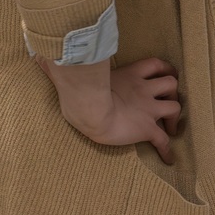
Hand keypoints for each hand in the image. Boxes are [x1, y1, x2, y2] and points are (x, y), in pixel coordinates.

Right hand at [40, 56, 180, 163]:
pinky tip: (170, 159)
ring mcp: (148, 109)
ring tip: (172, 127)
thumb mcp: (79, 70)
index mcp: (132, 73)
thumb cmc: (80, 89)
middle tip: (171, 101)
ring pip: (174, 107)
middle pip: (171, 84)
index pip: (157, 64)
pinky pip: (163, 140)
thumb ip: (69, 63)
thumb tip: (39, 55)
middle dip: (174, 92)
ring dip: (175, 117)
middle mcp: (144, 89)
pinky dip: (168, 150)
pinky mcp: (146, 128)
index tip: (168, 74)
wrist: (90, 108)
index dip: (166, 69)